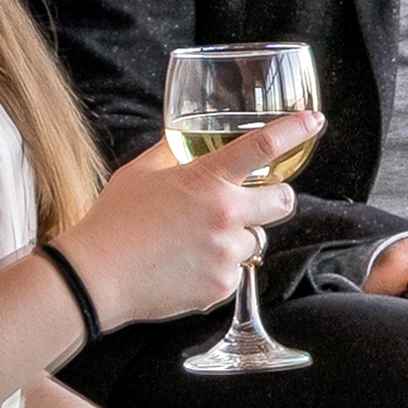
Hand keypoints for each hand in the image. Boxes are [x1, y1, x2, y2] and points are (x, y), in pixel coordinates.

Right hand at [69, 110, 309, 324]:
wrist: (93, 279)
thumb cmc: (112, 222)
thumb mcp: (139, 174)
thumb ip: (170, 154)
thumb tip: (184, 141)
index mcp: (206, 180)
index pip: (262, 147)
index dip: (294, 130)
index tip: (314, 121)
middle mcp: (225, 215)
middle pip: (283, 201)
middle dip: (273, 199)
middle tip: (252, 202)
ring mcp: (226, 253)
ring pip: (255, 240)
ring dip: (236, 238)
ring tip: (194, 243)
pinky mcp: (221, 286)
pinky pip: (236, 273)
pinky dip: (219, 270)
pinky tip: (187, 267)